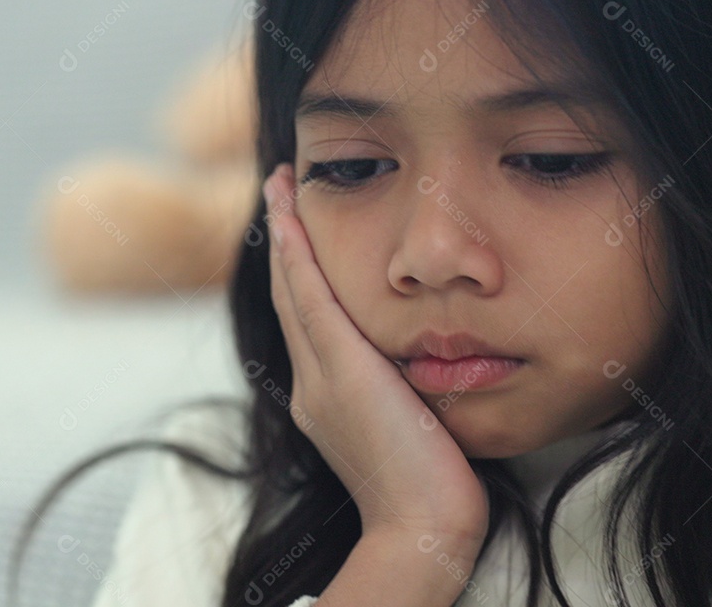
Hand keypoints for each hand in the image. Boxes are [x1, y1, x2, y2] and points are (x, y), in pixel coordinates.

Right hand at [263, 162, 488, 553]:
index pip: (307, 317)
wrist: (422, 526)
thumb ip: (399, 390)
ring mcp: (318, 376)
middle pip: (290, 294)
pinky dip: (297, 257)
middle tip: (280, 188)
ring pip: (293, 289)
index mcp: (325, 395)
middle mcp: (311, 382)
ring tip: (281, 184)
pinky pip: (310, 301)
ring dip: (284, 232)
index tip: (298, 226)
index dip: (299, 268)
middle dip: (283, 238)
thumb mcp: (409, 425)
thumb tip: (414, 364)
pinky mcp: (338, 371)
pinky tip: (291, 219)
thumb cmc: (431, 485)